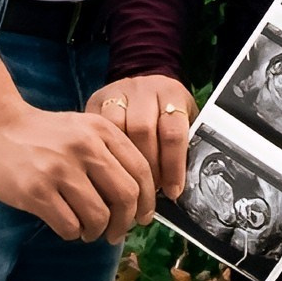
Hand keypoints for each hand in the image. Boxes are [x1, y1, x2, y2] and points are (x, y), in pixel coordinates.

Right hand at [0, 104, 154, 246]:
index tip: (143, 217)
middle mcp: (85, 148)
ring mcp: (60, 169)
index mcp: (101, 131)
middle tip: (115, 233)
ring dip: (96, 232)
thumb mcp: (82, 129)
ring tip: (87, 230)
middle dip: (125, 223)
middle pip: (125, 197)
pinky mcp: (36, 191)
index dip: (148, 201)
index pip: (141, 171)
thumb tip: (137, 197)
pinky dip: (73, 233)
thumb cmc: (42, 133)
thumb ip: (109, 153)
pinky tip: (66, 226)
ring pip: (98, 216)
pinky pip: (69, 226)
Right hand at [91, 70, 192, 200]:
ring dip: (124, 163)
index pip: (173, 131)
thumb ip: (185, 147)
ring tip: (130, 185)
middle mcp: (143, 89)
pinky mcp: (96, 100)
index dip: (173, 165)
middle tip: (150, 190)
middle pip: (142, 130)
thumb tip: (180, 185)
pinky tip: (111, 173)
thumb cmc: (166, 116)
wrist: (143, 90)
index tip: (173, 191)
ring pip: (116, 130)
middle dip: (147, 166)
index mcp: (171, 93)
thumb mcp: (182, 123)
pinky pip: (98, 131)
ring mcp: (117, 92)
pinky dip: (105, 155)